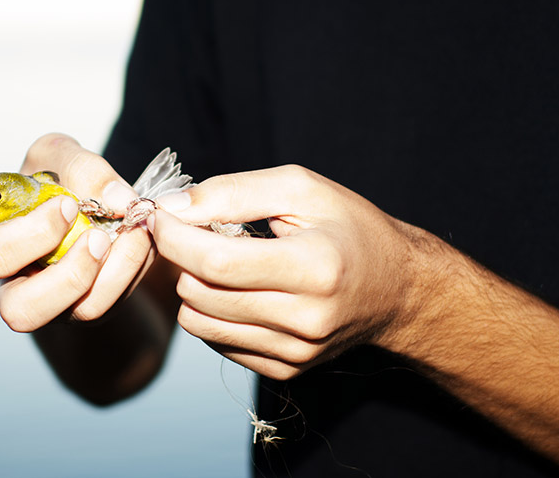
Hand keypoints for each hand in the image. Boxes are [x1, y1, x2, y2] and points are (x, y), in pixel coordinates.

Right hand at [0, 133, 157, 330]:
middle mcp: (18, 282)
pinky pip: (113, 301)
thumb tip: (118, 199)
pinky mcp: (90, 304)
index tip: (68, 204)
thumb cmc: (59, 178)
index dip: (31, 235)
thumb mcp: (61, 157)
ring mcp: (56, 301)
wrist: (91, 201)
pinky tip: (141, 238)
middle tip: (99, 237)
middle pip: (20, 310)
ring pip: (78, 313)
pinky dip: (133, 269)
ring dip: (112, 274)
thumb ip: (80, 167)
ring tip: (132, 234)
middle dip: (69, 274)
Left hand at [148, 165, 432, 379]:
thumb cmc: (347, 227)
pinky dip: (212, 311)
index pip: (215, 263)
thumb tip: (171, 208)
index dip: (174, 237)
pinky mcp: (286, 370)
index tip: (161, 215)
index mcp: (314, 267)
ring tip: (218, 259)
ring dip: (192, 285)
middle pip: (201, 293)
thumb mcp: (299, 188)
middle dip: (181, 257)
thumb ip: (231, 192)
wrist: (397, 288)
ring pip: (200, 323)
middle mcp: (306, 319)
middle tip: (195, 231)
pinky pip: (216, 342)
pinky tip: (237, 287)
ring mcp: (296, 352)